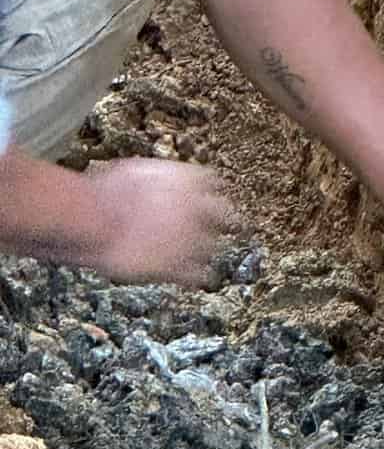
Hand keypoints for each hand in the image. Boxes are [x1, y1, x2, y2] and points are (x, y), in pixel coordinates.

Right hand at [80, 160, 241, 285]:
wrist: (92, 220)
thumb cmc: (102, 192)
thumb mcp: (133, 172)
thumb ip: (155, 180)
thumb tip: (152, 184)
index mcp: (188, 179)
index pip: (213, 183)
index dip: (207, 193)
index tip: (203, 198)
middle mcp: (198, 208)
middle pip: (226, 215)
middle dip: (220, 222)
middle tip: (215, 229)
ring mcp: (192, 238)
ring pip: (214, 248)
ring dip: (206, 251)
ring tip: (198, 255)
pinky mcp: (181, 266)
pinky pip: (201, 275)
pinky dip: (197, 276)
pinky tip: (193, 277)